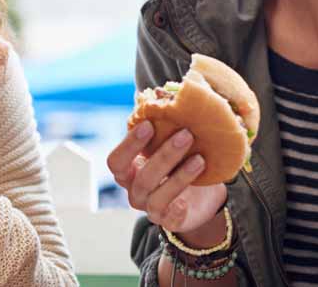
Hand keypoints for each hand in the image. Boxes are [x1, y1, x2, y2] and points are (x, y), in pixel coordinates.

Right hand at [107, 121, 226, 242]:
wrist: (200, 196)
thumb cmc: (178, 163)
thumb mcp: (169, 145)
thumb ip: (162, 127)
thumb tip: (162, 94)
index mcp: (128, 171)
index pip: (116, 161)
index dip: (129, 145)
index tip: (149, 125)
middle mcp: (134, 191)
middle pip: (142, 178)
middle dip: (164, 156)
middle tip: (186, 134)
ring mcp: (150, 208)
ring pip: (157, 197)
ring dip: (179, 177)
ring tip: (200, 159)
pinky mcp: (169, 222)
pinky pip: (170, 220)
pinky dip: (177, 209)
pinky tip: (187, 199)